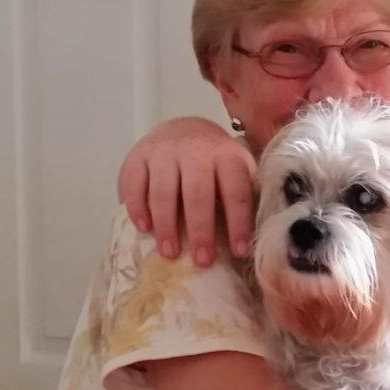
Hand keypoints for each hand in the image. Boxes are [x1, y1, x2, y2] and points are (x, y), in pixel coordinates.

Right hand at [117, 116, 256, 263]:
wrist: (182, 129)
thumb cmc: (213, 164)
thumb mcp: (235, 171)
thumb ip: (243, 197)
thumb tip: (254, 239)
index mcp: (227, 157)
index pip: (235, 191)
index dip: (238, 222)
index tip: (239, 251)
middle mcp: (196, 152)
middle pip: (198, 193)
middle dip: (201, 229)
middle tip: (202, 260)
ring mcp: (164, 153)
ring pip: (164, 190)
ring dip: (167, 224)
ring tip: (170, 252)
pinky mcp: (138, 157)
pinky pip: (135, 184)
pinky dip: (138, 207)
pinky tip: (143, 228)